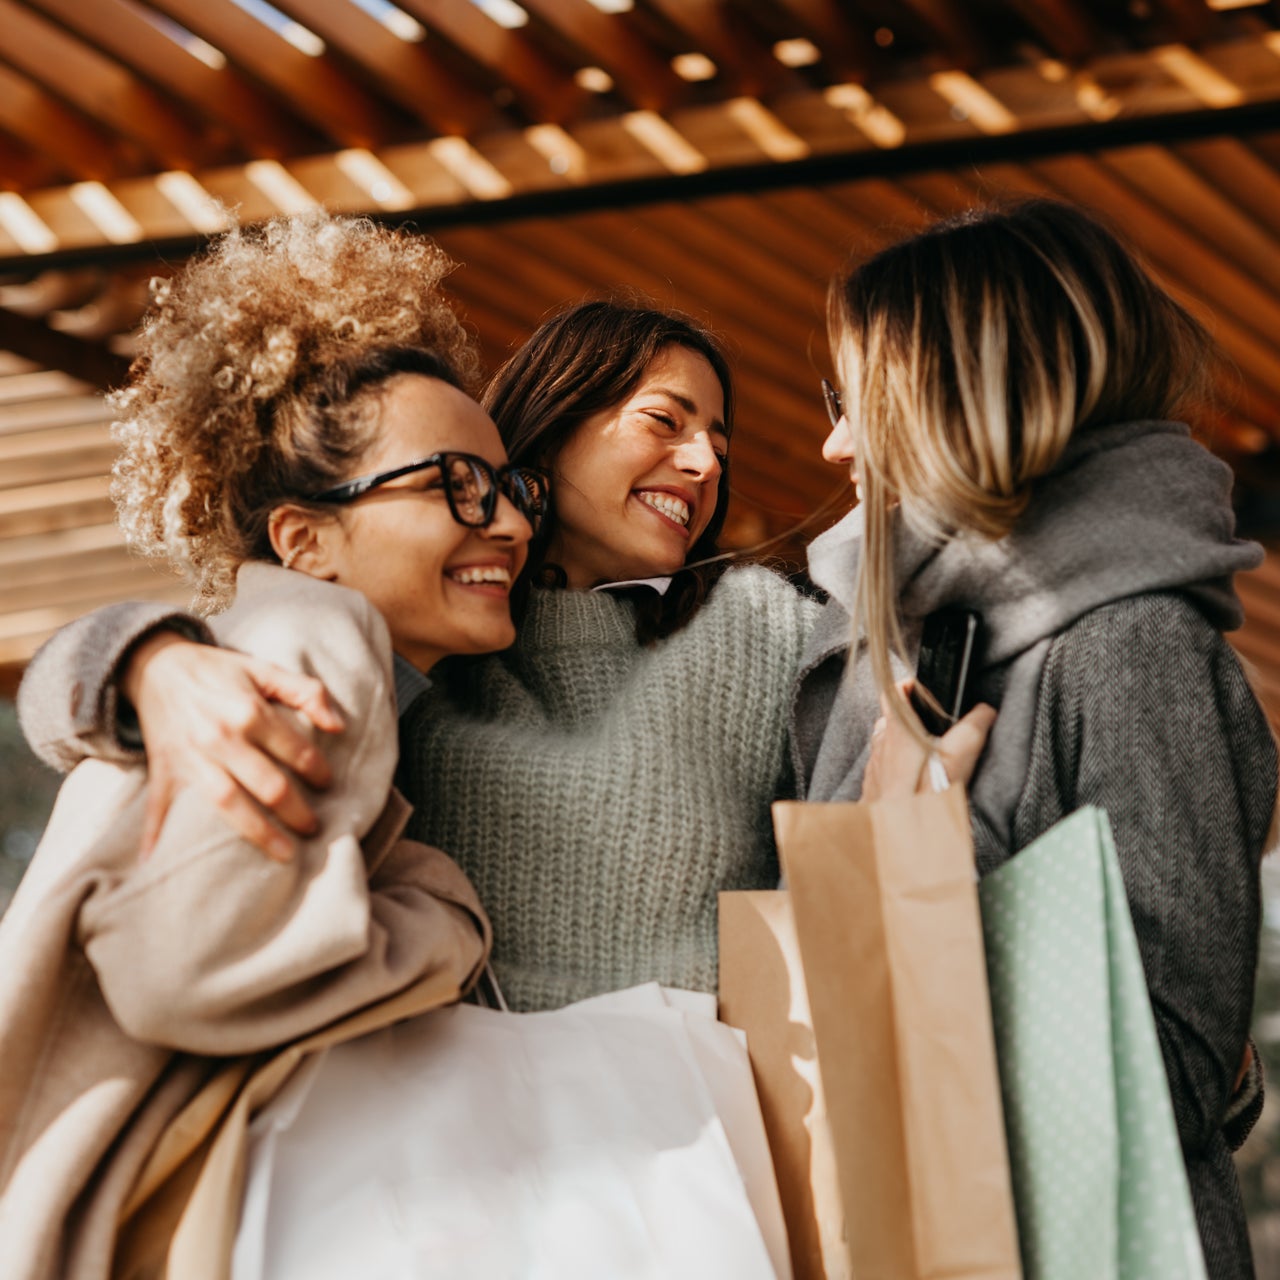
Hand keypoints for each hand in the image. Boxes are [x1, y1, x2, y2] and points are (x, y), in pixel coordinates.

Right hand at [122, 632, 343, 859]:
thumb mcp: (264, 670)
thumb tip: (339, 726)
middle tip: (315, 829)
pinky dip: (155, 836)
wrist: (156, 665)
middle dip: (297, 812)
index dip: (319, 771)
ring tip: (286, 854)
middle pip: (268, 785)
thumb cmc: (217, 671)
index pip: (296, 751)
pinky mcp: (163, 770)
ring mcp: (190, 758)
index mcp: (249, 710)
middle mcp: (220, 737)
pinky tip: (155, 864)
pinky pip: (158, 808)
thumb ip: (307, 691)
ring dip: (258, 833)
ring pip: (228, 803)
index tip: (329, 785)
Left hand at [861, 680, 996, 801]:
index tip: (920, 690)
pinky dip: (895, 775)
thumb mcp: (957, 760)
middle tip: (930, 730)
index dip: (906, 687)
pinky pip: (882, 774)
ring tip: (925, 761)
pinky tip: (913, 788)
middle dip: (908, 721)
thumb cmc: (924, 800)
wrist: (897, 842)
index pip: (892, 693)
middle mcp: (879, 748)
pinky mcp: (872, 793)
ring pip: (884, 750)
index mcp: (896, 732)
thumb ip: (972, 730)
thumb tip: (985, 712)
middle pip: (889, 722)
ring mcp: (873, 771)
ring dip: (901, 750)